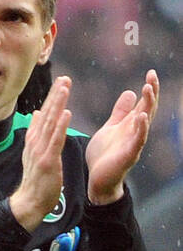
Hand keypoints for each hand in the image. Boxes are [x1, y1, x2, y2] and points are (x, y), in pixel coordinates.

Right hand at [10, 76, 71, 231]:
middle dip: (56, 95)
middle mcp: (36, 141)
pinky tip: (66, 113)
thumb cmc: (36, 178)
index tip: (62, 81)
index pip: (46, 113)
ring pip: (51, 122)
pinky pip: (55, 140)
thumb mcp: (35, 151)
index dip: (54, 97)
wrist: (30, 200)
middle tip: (65, 78)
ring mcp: (40, 150)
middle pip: (48, 113)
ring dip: (58, 104)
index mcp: (35, 138)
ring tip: (65, 88)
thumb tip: (39, 112)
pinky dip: (61, 125)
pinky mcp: (47, 160)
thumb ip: (38, 131)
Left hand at [86, 70, 158, 204]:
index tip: (151, 72)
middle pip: (148, 109)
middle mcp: (135, 132)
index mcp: (130, 125)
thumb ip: (121, 112)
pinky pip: (137, 140)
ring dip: (148, 106)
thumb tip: (130, 92)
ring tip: (148, 90)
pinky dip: (141, 128)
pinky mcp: (128, 155)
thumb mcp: (112, 127)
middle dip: (151, 92)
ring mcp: (134, 143)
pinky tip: (142, 117)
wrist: (98, 178)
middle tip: (152, 76)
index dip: (149, 89)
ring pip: (145, 122)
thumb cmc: (105, 154)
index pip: (143, 103)